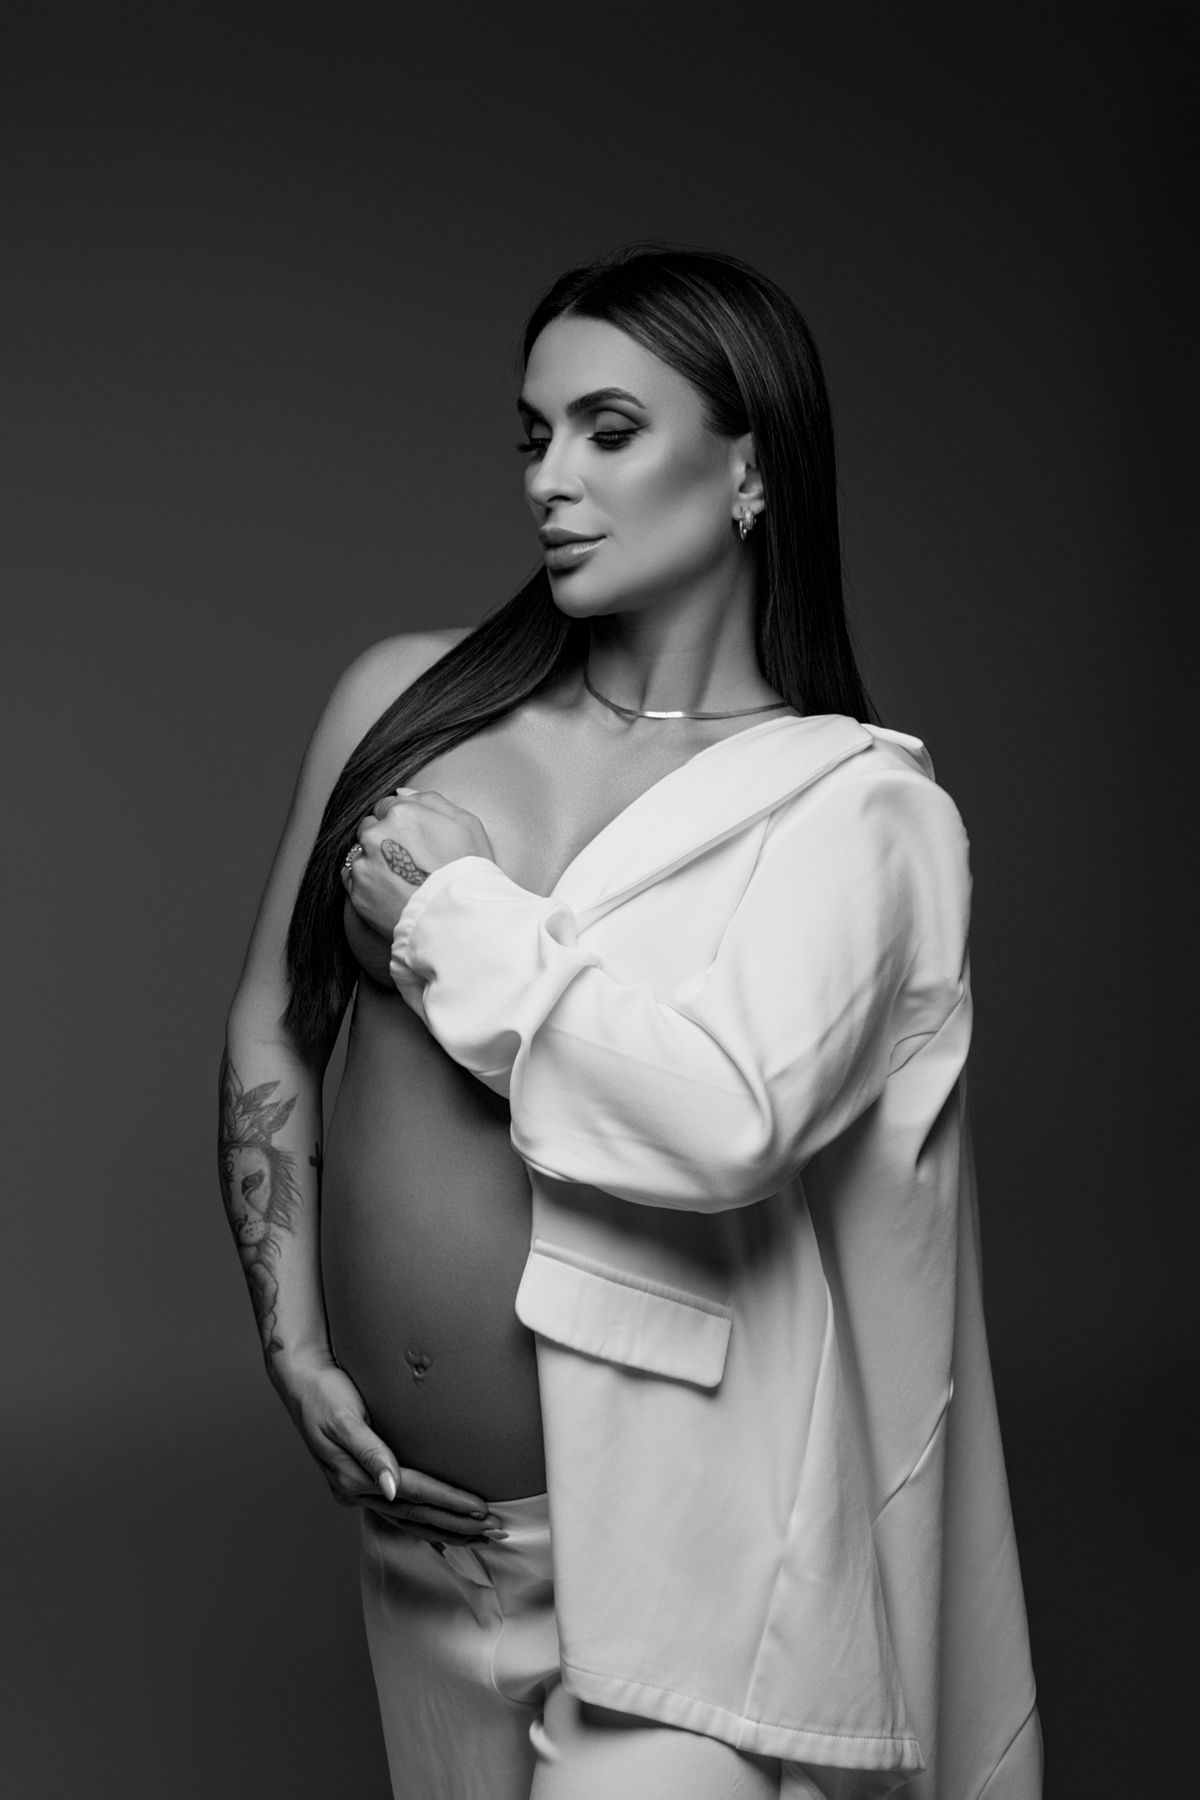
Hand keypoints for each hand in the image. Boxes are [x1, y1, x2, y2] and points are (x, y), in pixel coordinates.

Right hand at [272, 1347, 505, 1544]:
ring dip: (445, 1530)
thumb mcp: (344, 1417)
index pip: (413, 1494)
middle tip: (495, 1532)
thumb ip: (369, 1452)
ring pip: (408, 1519)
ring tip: (479, 1538)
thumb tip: (390, 1488)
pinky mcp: (361, 1484)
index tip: (482, 1510)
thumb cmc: (324, 1393)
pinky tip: (441, 1534)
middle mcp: (355, 1491)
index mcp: (353, 1477)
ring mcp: (357, 1491)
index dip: (449, 1503)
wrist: (301, 1382)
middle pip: (415, 1515)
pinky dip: (423, 1524)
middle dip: (456, 1525)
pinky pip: (398, 1512)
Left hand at [342, 788, 494, 941]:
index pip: (387, 806)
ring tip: (398, 879)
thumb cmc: (468, 871)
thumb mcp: (466, 823)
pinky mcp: (358, 892)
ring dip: (373, 860)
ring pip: (359, 853)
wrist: (459, 919)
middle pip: (370, 827)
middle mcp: (377, 833)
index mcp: (402, 812)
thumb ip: (432, 801)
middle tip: (406, 860)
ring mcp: (364, 864)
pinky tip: (387, 890)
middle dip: (383, 839)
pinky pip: (351, 878)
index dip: (400, 823)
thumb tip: (403, 793)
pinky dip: (365, 881)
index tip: (411, 840)